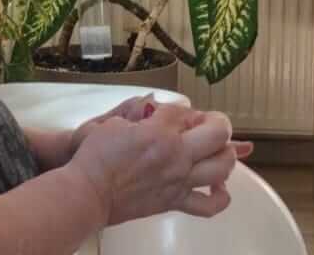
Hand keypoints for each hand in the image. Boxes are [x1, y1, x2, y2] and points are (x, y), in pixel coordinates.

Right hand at [67, 104, 244, 225]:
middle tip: (208, 123)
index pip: (184, 111)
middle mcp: (176, 155)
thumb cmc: (94, 156)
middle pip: (217, 133)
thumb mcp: (113, 121)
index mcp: (158, 132)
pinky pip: (209, 205)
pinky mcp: (175, 201)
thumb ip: (137, 112)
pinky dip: (220, 197)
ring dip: (225, 154)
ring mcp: (179, 180)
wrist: (88, 192)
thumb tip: (153, 107)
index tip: (173, 114)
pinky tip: (218, 186)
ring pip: (222, 166)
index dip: (181, 110)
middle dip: (217, 123)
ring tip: (217, 150)